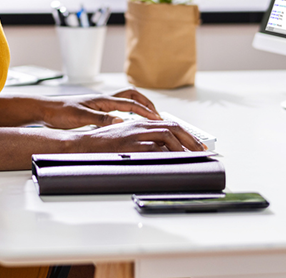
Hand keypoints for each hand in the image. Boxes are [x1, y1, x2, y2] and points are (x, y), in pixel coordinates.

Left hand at [40, 88, 161, 129]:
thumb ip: (100, 119)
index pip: (130, 104)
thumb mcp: (80, 117)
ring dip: (138, 106)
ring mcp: (100, 105)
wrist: (45, 110)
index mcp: (102, 100)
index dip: (145, 111)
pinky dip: (128, 112)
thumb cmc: (59, 112)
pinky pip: (117, 108)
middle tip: (157, 115)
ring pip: (125, 101)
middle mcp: (103, 100)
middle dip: (146, 104)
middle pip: (131, 96)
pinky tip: (128, 122)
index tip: (157, 119)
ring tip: (148, 117)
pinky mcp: (95, 111)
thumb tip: (120, 121)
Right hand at [72, 119, 204, 151]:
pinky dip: (166, 155)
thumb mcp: (127, 138)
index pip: (169, 125)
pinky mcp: (129, 145)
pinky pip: (153, 149)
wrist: (83, 144)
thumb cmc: (103, 144)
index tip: (197, 146)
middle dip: (190, 140)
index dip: (186, 135)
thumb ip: (144, 142)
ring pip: (166, 136)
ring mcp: (134, 135)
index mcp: (140, 122)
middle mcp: (139, 125)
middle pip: (172, 127)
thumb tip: (162, 152)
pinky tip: (173, 162)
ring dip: (181, 148)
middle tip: (202, 152)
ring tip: (190, 159)